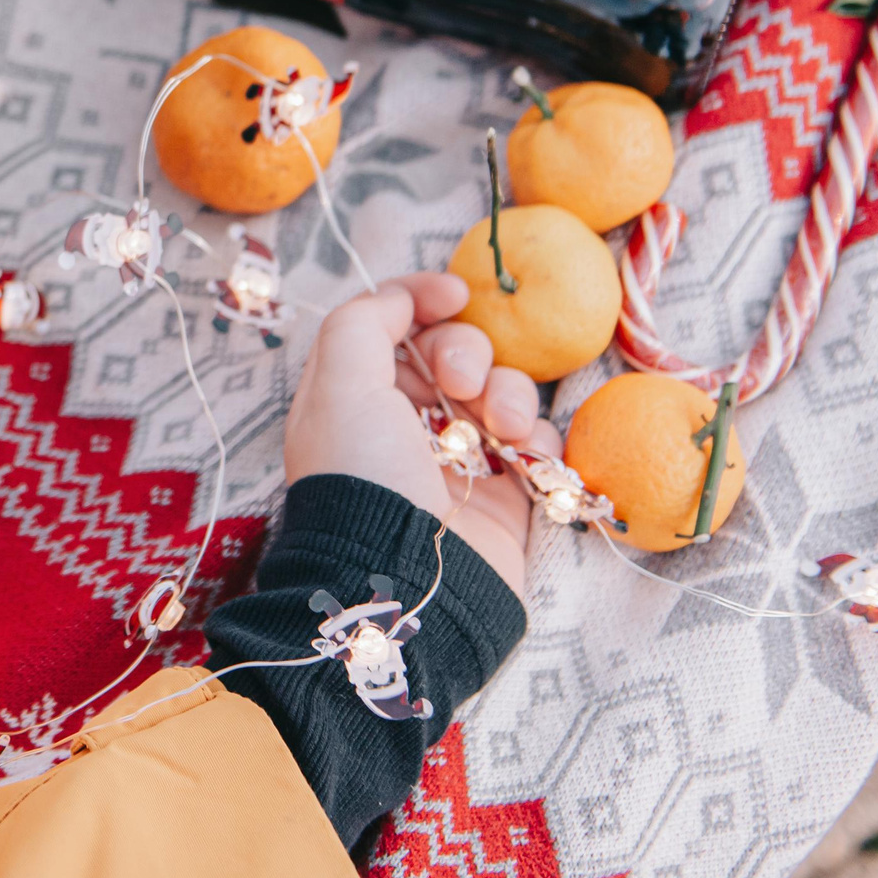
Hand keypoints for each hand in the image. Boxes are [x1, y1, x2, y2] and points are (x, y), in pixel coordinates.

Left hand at [281, 272, 560, 597]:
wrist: (408, 583)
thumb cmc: (365, 477)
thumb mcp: (339, 385)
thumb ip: (363, 322)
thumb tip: (400, 297)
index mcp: (353, 393)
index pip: (390, 323)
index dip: (422, 298)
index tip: (454, 294)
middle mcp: (402, 421)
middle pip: (450, 350)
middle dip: (467, 352)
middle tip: (462, 385)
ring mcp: (456, 457)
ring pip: (499, 390)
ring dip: (509, 395)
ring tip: (504, 428)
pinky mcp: (505, 493)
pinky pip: (536, 442)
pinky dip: (538, 439)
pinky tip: (527, 455)